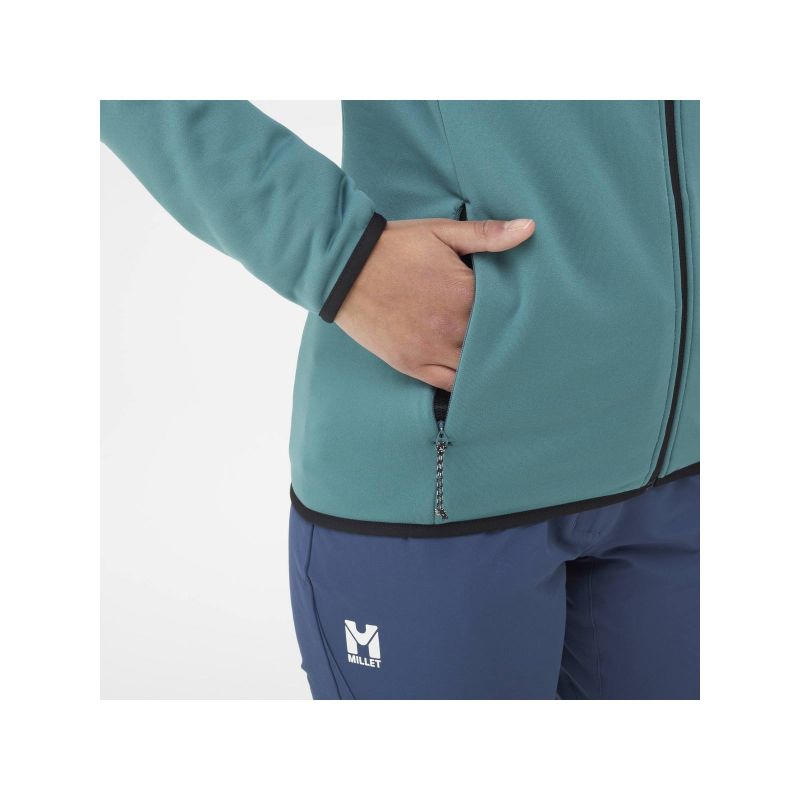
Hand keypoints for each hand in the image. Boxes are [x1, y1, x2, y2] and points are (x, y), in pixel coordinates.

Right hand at [335, 217, 534, 389]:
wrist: (343, 269)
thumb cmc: (394, 247)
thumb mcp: (441, 232)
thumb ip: (487, 234)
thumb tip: (530, 228)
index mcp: (465, 293)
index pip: (508, 309)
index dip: (516, 309)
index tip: (522, 307)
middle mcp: (453, 327)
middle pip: (495, 341)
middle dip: (506, 338)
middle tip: (519, 338)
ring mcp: (432, 349)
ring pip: (476, 367)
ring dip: (488, 363)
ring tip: (500, 358)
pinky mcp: (412, 364)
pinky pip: (449, 384)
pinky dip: (465, 383)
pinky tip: (475, 377)